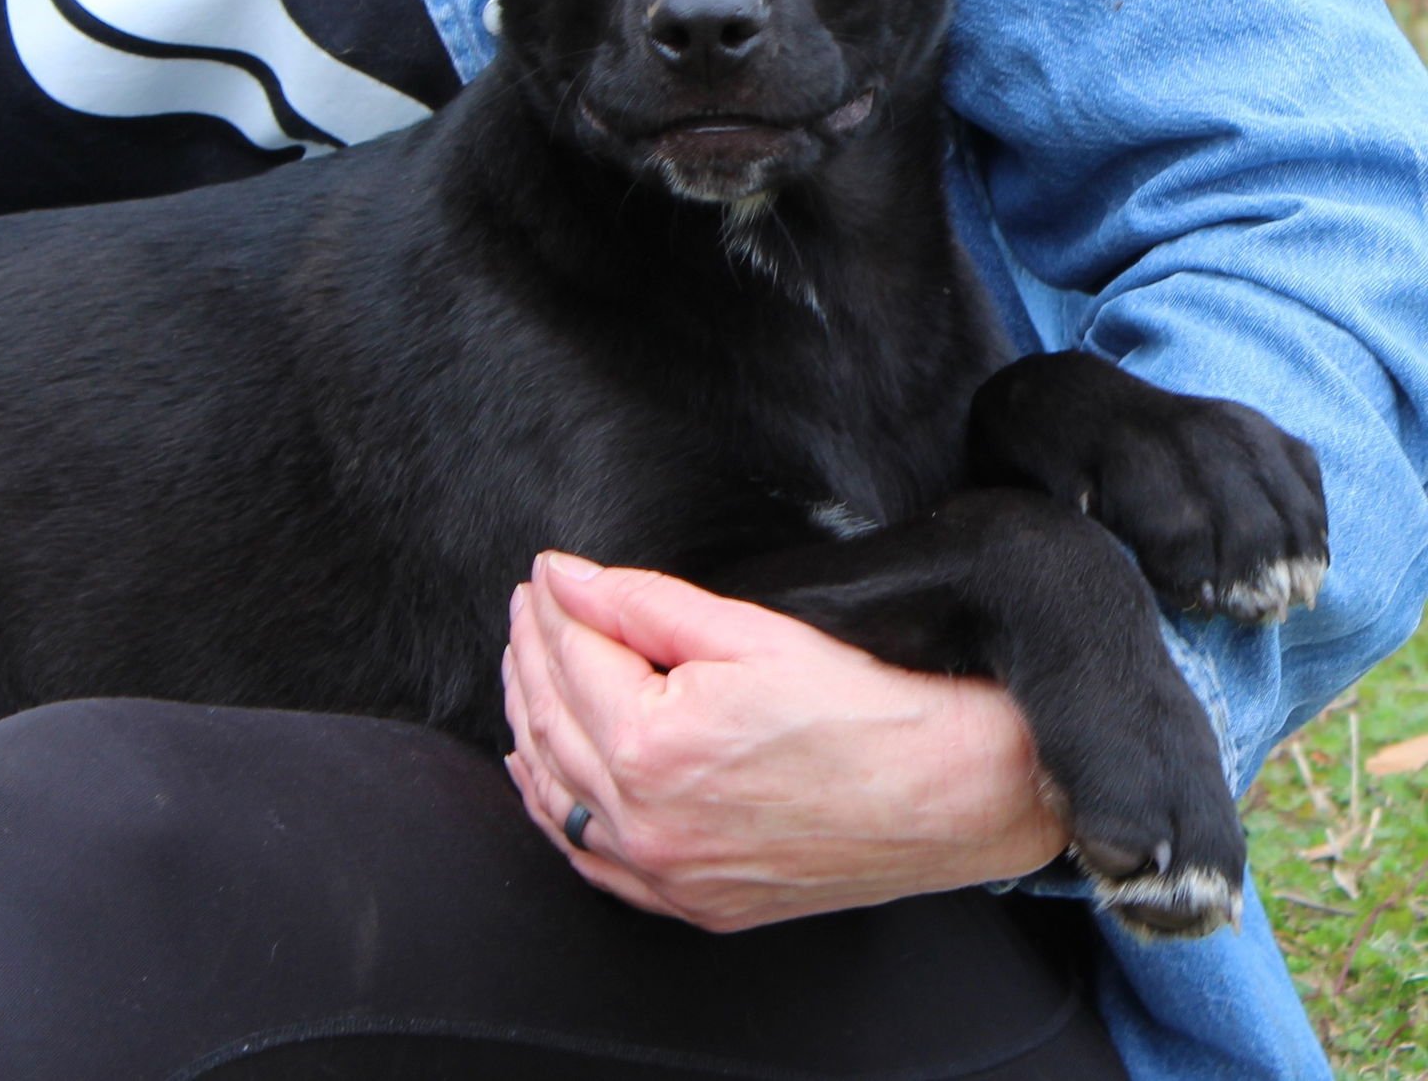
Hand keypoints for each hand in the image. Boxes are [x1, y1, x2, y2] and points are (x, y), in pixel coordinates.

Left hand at [503, 552, 1069, 931]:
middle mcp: (646, 820)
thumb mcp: (750, 631)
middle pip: (553, 721)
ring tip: (526, 669)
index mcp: (654, 745)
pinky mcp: (692, 901)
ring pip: (557, 793)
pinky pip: (591, 859)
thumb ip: (643, 603)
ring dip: (531, 723)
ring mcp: (667, 871)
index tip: (544, 575)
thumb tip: (567, 576)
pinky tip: (541, 771)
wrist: (950, 793)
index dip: (553, 608)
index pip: (574, 658)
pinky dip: (554, 806)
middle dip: (531, 654)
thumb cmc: (865, 709)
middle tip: (529, 608)